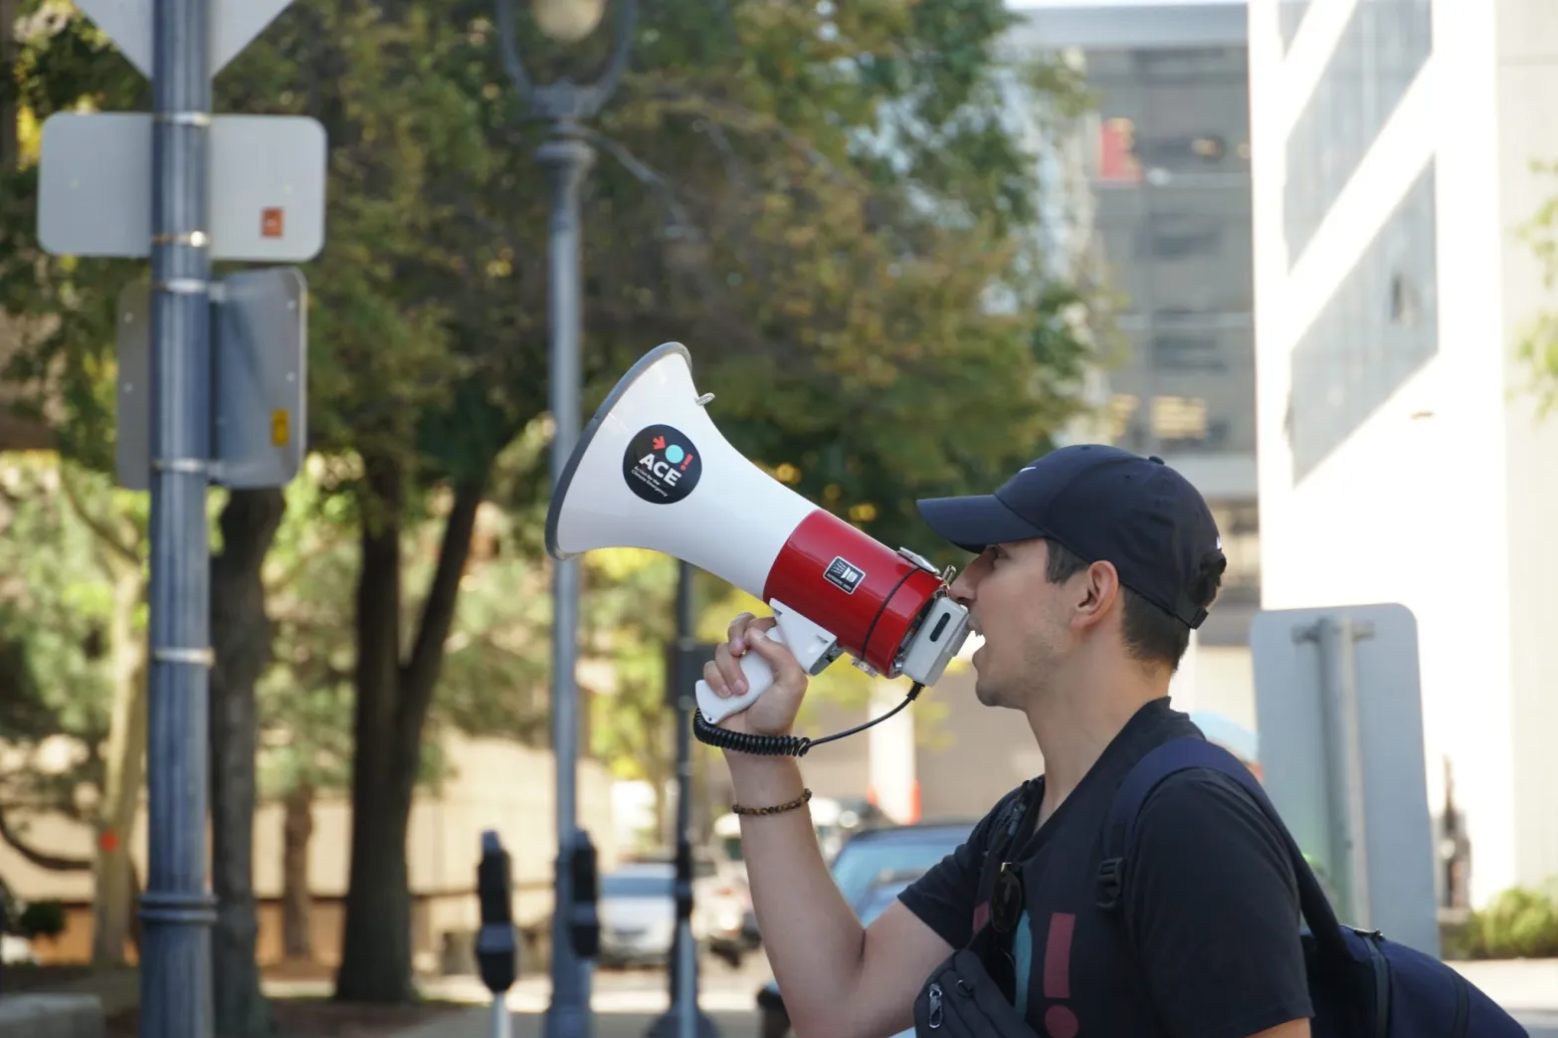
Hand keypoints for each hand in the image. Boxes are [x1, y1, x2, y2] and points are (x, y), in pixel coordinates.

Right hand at [702, 612, 808, 736]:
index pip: (765, 623)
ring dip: (730, 670)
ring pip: (722, 649)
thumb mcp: (793, 684)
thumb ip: (781, 654)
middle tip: (740, 650)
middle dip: (736, 634)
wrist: (753, 743)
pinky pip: (708, 667)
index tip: (755, 637)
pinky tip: (726, 697)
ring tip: (741, 692)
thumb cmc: (777, 716)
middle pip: (739, 626)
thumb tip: (755, 633)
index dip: (758, 624)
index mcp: (776, 654)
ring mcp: (734, 667)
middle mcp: (755, 657)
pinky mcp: (717, 680)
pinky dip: (716, 681)